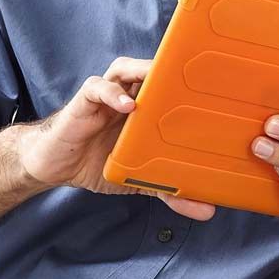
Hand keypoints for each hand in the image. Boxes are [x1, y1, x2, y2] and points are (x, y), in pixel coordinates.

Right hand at [17, 56, 215, 220]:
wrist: (56, 165)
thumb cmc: (98, 163)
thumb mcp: (140, 180)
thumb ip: (171, 191)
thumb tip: (208, 210)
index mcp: (148, 109)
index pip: (173, 86)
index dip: (195, 80)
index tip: (222, 84)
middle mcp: (130, 96)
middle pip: (155, 71)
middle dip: (176, 68)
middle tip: (201, 76)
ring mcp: (108, 96)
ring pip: (128, 70)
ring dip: (146, 71)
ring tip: (164, 80)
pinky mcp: (85, 101)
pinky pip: (99, 88)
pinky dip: (114, 93)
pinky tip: (129, 105)